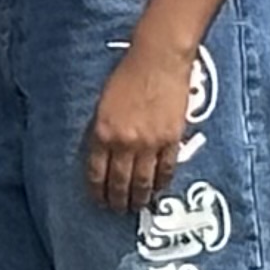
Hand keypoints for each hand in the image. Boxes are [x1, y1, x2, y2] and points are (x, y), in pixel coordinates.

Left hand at [86, 39, 197, 213]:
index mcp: (103, 132)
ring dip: (139, 198)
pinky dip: (160, 182)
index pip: (96, 173)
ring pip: (143, 181)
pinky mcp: (172, 139)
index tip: (98, 200)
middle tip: (117, 210)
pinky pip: (166, 169)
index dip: (97, 191)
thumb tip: (103, 156)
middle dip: (118, 200)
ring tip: (137, 206)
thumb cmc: (127, 75)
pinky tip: (157, 189)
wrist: (158, 59)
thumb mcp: (103, 104)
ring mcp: (150, 143)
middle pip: (120, 182)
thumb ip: (102, 131)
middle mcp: (125, 142)